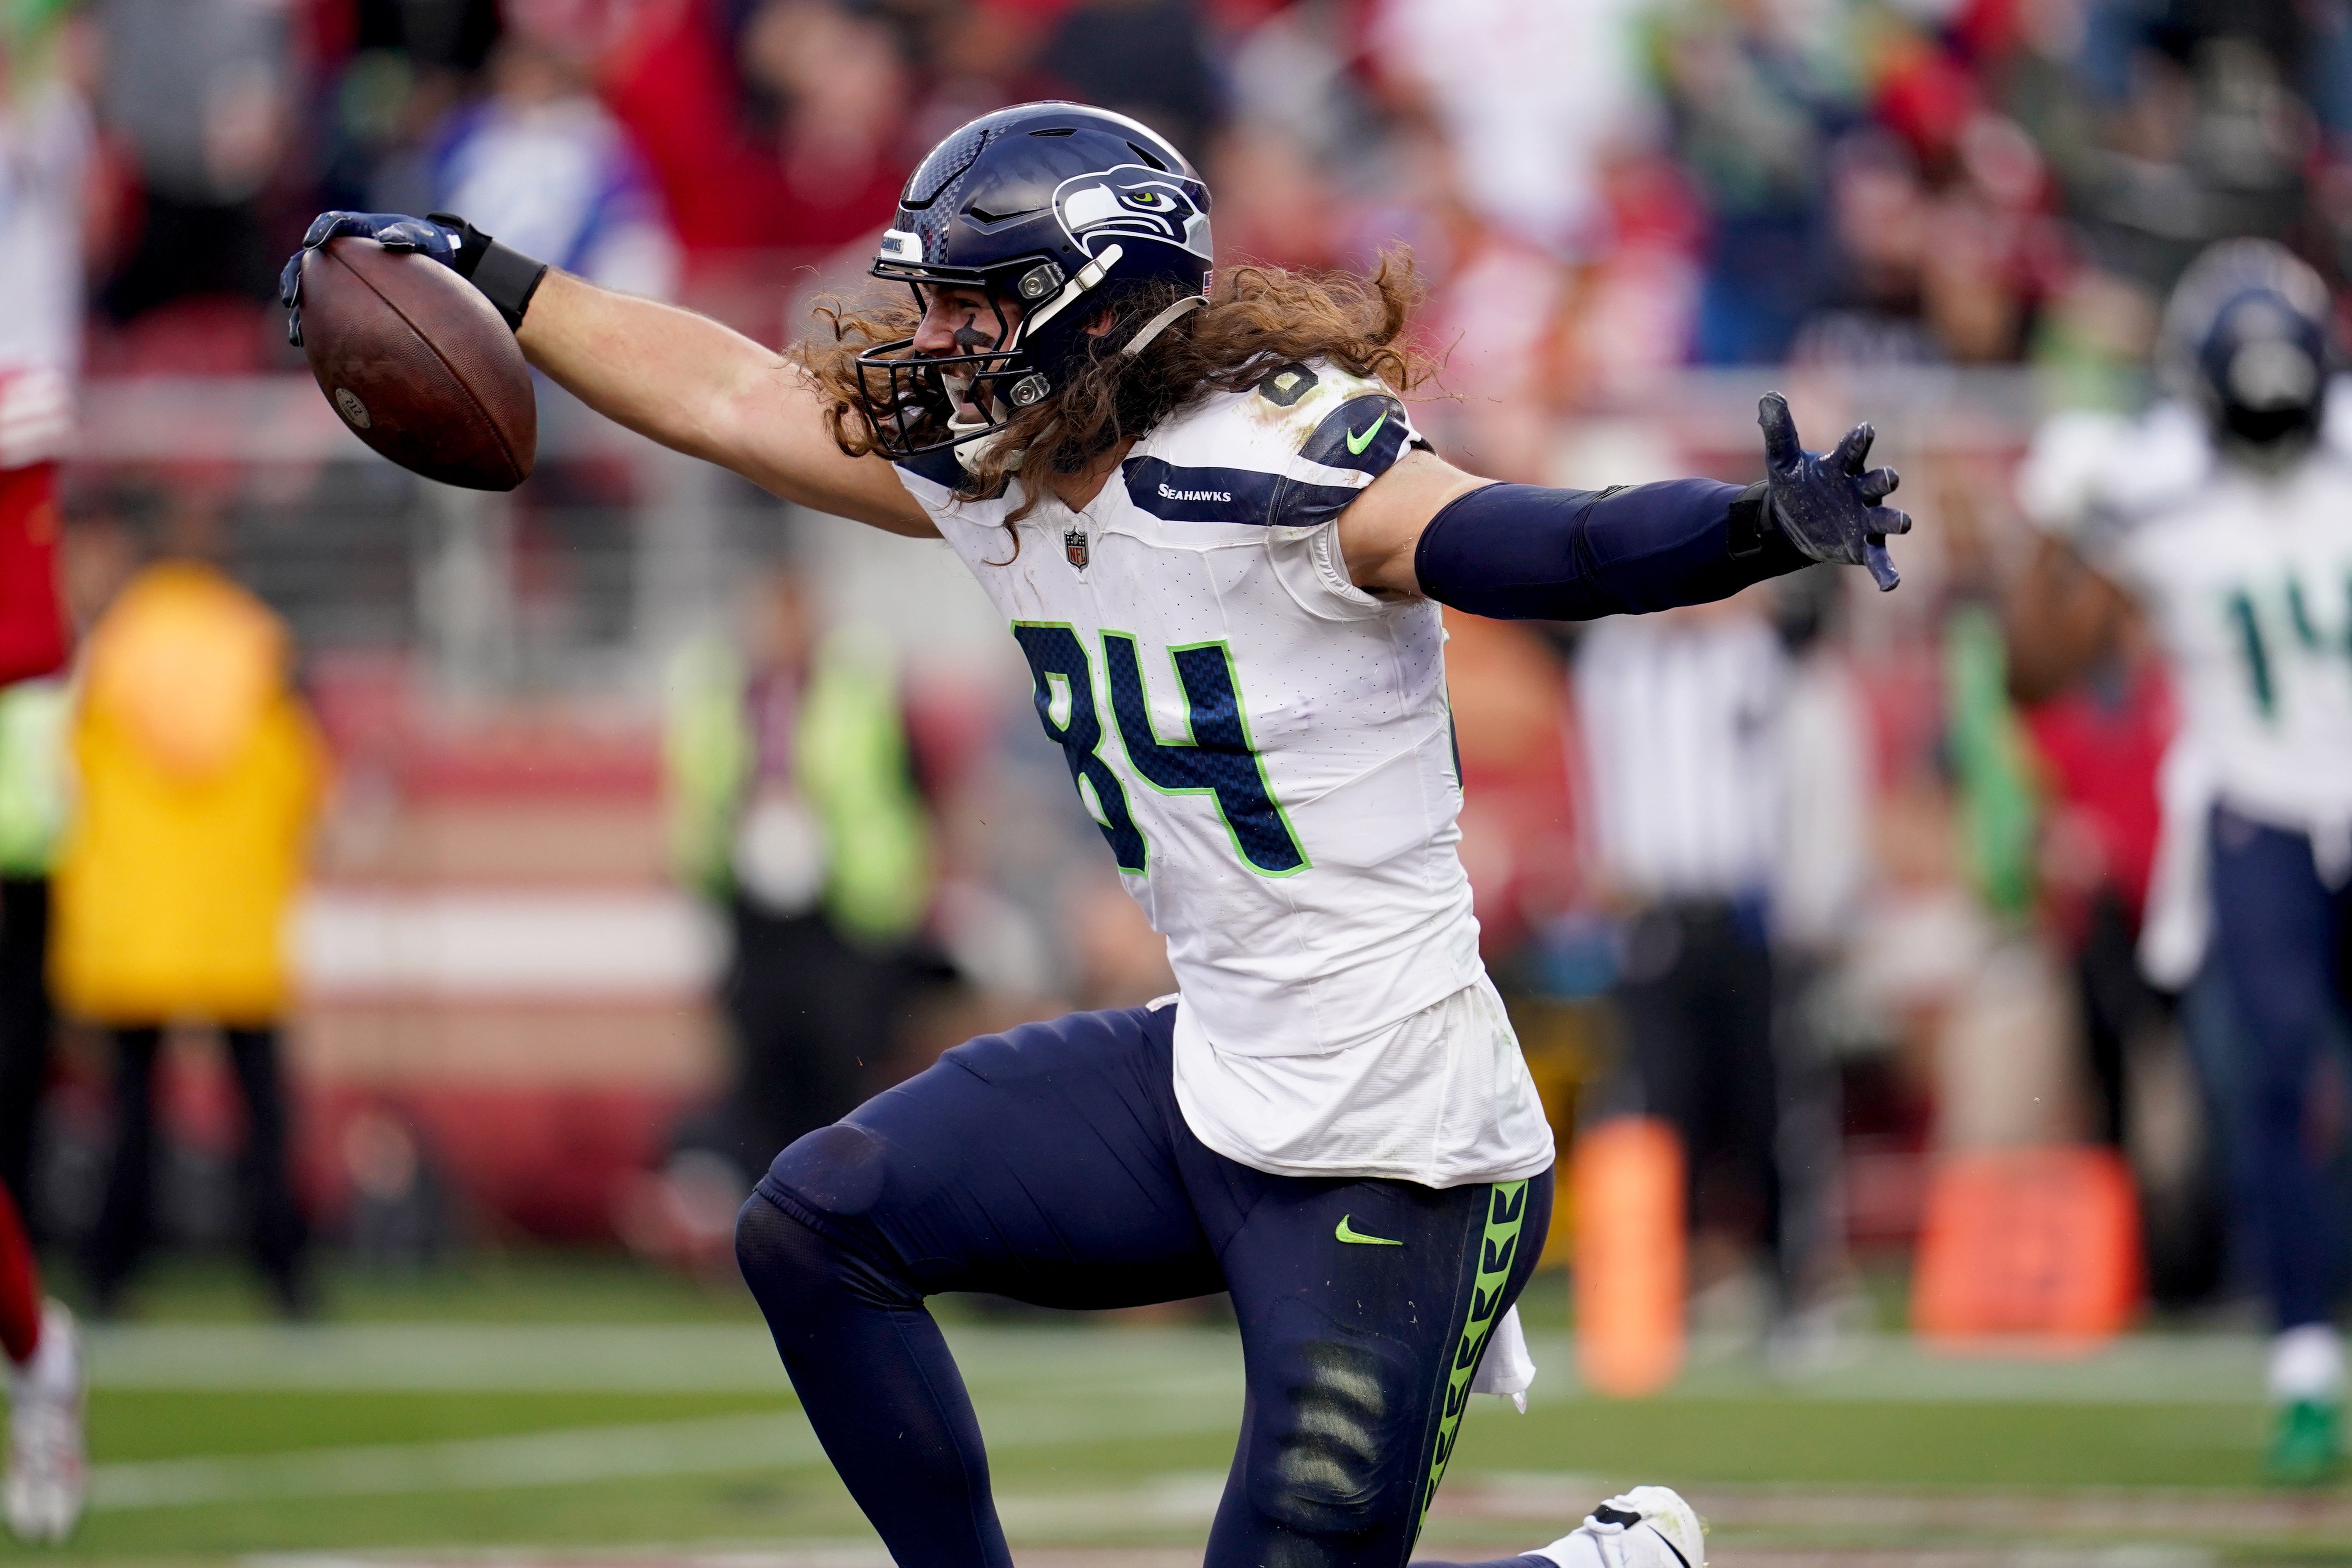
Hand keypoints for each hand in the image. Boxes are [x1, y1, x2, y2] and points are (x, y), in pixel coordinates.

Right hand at [279, 211, 463, 346]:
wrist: (437, 261)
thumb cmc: (428, 245)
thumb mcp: (423, 237)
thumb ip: (407, 235)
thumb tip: (392, 241)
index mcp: (356, 229)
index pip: (332, 224)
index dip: (320, 231)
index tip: (313, 243)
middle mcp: (340, 251)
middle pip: (306, 262)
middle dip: (295, 278)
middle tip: (291, 296)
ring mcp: (337, 275)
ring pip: (308, 290)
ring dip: (299, 310)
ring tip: (296, 333)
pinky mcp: (342, 297)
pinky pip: (322, 311)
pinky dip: (313, 326)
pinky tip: (307, 344)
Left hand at [1757, 391, 1910, 591]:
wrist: (1791, 522)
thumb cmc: (1794, 487)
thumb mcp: (1781, 461)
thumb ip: (1778, 431)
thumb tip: (1767, 396)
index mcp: (1842, 467)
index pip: (1852, 450)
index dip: (1859, 439)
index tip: (1866, 428)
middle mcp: (1860, 490)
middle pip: (1877, 482)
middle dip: (1885, 479)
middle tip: (1892, 476)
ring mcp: (1865, 518)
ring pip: (1885, 519)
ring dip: (1895, 520)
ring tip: (1906, 522)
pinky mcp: (1862, 544)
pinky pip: (1878, 558)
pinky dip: (1886, 571)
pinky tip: (1892, 584)